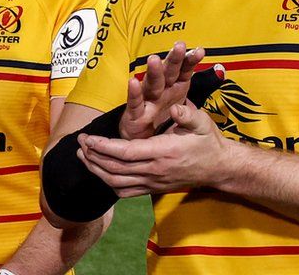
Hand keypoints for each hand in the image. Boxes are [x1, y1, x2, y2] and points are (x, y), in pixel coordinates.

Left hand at [80, 102, 229, 197]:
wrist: (219, 167)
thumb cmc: (208, 141)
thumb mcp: (202, 122)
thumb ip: (187, 114)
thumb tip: (174, 107)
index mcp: (163, 152)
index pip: (125, 153)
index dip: (102, 147)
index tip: (87, 138)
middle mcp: (155, 171)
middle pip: (115, 169)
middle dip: (93, 156)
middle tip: (79, 143)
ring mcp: (153, 182)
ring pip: (116, 183)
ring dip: (96, 170)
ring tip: (82, 156)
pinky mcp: (153, 189)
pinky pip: (125, 192)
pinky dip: (108, 183)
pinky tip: (99, 172)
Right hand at [118, 42, 204, 139]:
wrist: (148, 142)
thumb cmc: (165, 121)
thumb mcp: (188, 107)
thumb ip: (201, 89)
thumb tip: (219, 72)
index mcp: (175, 87)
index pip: (184, 70)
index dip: (190, 60)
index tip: (199, 52)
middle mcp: (161, 90)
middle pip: (168, 72)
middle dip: (173, 59)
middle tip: (179, 47)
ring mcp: (147, 100)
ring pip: (151, 83)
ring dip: (153, 71)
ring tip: (154, 60)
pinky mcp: (135, 113)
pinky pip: (135, 102)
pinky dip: (134, 93)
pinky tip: (134, 82)